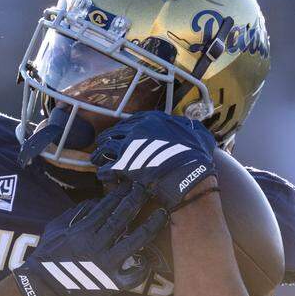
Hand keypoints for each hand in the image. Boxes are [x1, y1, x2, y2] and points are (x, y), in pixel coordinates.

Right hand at [12, 183, 166, 295]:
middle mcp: (97, 244)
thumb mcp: (57, 227)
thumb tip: (97, 201)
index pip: (107, 206)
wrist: (44, 286)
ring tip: (163, 214)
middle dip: (138, 200)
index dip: (122, 193)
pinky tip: (151, 258)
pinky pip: (133, 276)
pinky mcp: (112, 284)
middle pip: (123, 217)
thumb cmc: (48, 254)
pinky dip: (143, 268)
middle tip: (150, 189)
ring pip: (135, 242)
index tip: (133, 183)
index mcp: (83, 230)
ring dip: (150, 226)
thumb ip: (77, 212)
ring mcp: (106, 264)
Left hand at [91, 111, 217, 209]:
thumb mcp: (197, 133)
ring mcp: (129, 146)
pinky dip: (103, 172)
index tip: (120, 134)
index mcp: (153, 120)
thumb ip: (191, 127)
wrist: (190, 172)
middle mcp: (137, 129)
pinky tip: (103, 176)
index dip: (124, 129)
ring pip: (104, 148)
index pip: (131, 121)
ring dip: (100, 155)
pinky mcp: (124, 165)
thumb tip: (195, 127)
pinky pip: (106, 168)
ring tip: (97, 160)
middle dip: (107, 140)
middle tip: (103, 147)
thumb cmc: (196, 154)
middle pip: (114, 132)